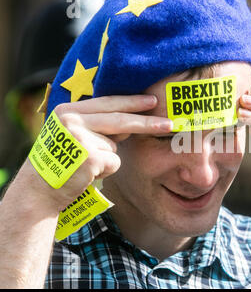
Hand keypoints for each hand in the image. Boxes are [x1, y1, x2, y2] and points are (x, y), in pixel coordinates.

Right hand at [29, 95, 172, 210]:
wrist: (38, 190)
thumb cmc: (62, 163)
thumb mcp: (75, 137)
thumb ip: (100, 127)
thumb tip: (131, 124)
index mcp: (68, 111)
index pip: (107, 103)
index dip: (132, 102)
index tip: (153, 101)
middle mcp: (71, 120)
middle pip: (119, 120)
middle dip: (147, 122)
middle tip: (170, 124)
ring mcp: (79, 138)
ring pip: (115, 146)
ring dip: (107, 158)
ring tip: (85, 166)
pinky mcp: (88, 158)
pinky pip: (114, 162)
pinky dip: (106, 170)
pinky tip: (87, 174)